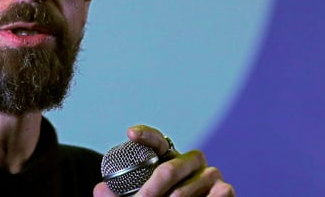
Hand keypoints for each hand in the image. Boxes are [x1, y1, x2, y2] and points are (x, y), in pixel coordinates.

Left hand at [93, 125, 234, 196]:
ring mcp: (209, 174)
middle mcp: (190, 161)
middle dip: (151, 189)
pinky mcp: (225, 189)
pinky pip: (215, 193)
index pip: (156, 140)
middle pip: (169, 168)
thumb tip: (99, 190)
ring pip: (186, 188)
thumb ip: (120, 195)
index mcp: (169, 158)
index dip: (144, 134)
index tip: (130, 134)